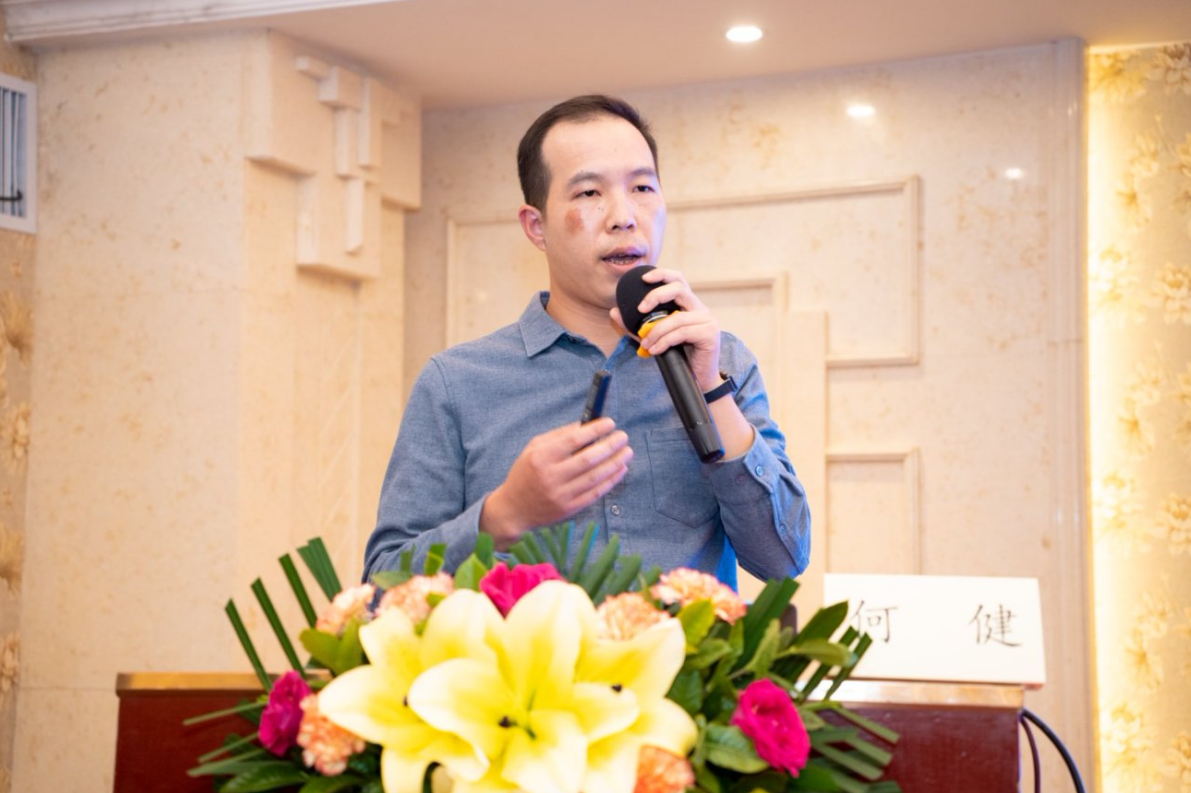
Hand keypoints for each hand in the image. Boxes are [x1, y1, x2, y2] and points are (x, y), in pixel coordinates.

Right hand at [480, 418, 632, 549]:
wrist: (514, 508)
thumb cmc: (525, 473)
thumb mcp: (533, 449)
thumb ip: (558, 436)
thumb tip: (586, 426)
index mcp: (541, 457)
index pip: (573, 440)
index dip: (595, 430)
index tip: (610, 423)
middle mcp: (551, 476)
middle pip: (588, 459)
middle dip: (610, 446)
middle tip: (623, 437)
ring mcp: (561, 494)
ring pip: (595, 477)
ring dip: (615, 463)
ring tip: (627, 452)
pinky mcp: (569, 509)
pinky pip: (595, 493)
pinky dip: (611, 480)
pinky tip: (620, 469)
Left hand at [610, 268, 721, 388]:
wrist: (699, 379)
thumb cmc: (679, 356)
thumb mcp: (654, 338)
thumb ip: (636, 326)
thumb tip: (614, 312)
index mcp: (688, 305)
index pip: (678, 280)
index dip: (662, 274)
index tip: (643, 279)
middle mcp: (700, 308)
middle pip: (679, 288)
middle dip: (656, 296)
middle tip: (640, 310)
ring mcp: (707, 320)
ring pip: (677, 317)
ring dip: (656, 330)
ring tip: (646, 343)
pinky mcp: (709, 333)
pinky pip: (682, 332)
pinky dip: (665, 341)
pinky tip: (655, 350)